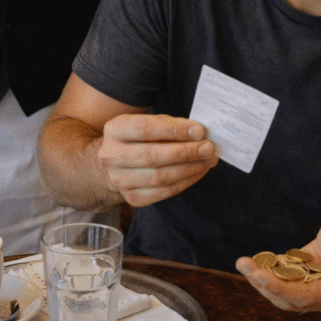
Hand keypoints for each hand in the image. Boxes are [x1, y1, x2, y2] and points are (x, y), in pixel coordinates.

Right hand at [98, 113, 217, 206]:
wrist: (118, 163)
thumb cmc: (140, 138)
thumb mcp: (150, 122)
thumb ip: (170, 125)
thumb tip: (198, 133)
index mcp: (115, 130)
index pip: (144, 129)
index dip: (174, 130)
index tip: (199, 131)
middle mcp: (111, 156)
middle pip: (152, 156)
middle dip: (185, 152)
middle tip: (209, 148)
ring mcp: (119, 180)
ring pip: (159, 177)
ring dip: (189, 169)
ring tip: (208, 160)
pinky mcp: (132, 198)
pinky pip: (164, 192)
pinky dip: (185, 182)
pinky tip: (198, 172)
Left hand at [235, 212, 320, 314]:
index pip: (308, 298)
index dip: (281, 289)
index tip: (258, 275)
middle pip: (291, 299)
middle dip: (264, 284)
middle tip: (243, 265)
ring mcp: (316, 290)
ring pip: (284, 293)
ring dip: (262, 280)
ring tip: (243, 263)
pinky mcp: (306, 280)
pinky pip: (284, 282)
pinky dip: (268, 273)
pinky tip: (253, 261)